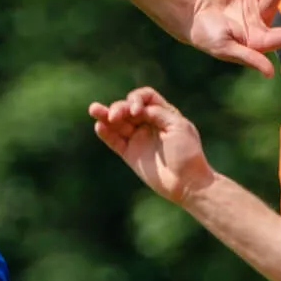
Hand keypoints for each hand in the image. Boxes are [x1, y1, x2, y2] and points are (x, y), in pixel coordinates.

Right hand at [88, 87, 213, 205]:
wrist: (186, 182)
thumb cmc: (187, 153)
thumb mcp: (178, 126)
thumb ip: (157, 113)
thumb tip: (137, 109)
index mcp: (163, 114)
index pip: (145, 98)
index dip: (137, 100)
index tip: (136, 112)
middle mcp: (148, 124)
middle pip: (128, 108)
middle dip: (119, 108)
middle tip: (114, 116)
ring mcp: (138, 139)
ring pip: (118, 123)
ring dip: (105, 115)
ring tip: (93, 109)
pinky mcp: (130, 154)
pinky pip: (114, 141)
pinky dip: (106, 133)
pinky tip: (99, 126)